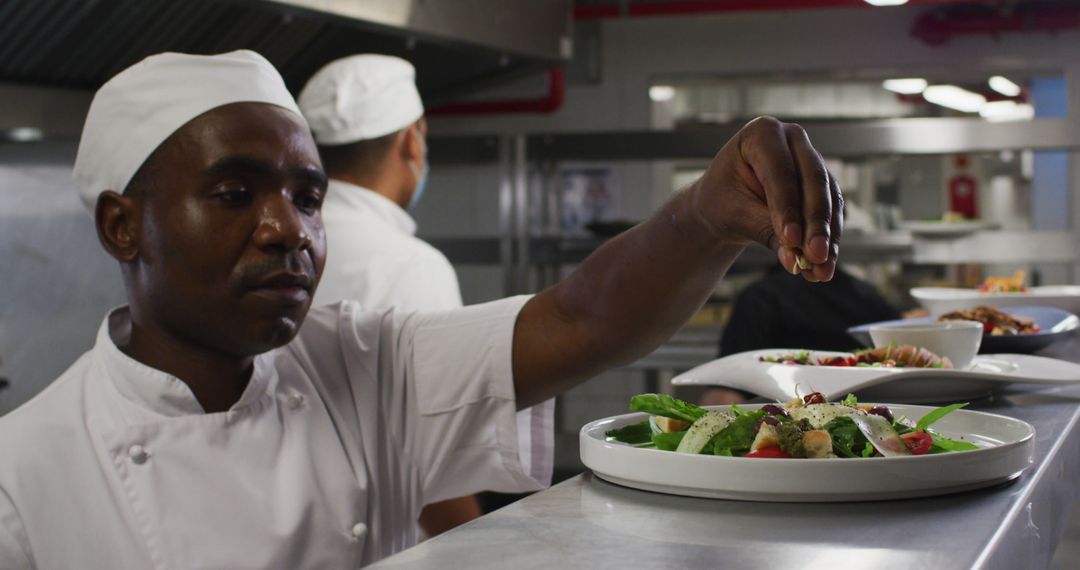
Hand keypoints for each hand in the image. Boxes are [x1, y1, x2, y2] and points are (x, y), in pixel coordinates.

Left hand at [689, 116, 842, 281]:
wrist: (724, 203)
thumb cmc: (722, 200)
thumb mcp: (734, 212)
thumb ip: (765, 231)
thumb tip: (794, 259)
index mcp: (762, 133)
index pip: (780, 172)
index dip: (788, 207)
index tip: (792, 240)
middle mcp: (793, 139)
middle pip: (813, 181)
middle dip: (815, 224)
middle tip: (815, 256)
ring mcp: (812, 159)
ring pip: (828, 198)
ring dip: (827, 236)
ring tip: (821, 270)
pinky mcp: (823, 184)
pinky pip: (833, 211)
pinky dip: (829, 239)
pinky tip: (823, 266)